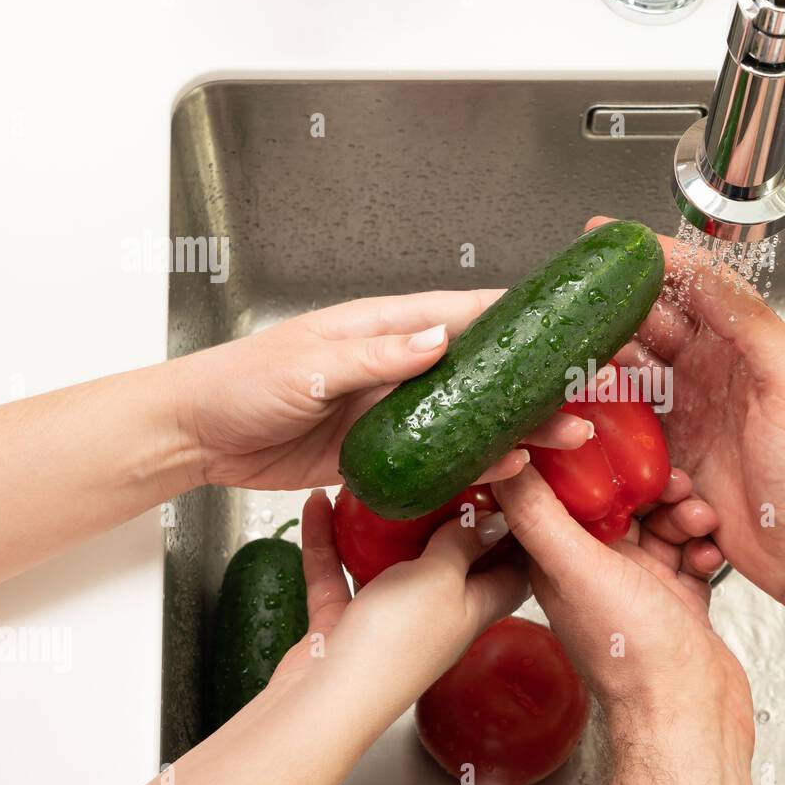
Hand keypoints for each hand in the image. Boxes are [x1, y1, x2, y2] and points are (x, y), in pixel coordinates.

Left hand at [169, 292, 593, 490]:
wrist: (199, 436)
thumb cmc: (240, 383)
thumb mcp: (308, 364)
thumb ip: (375, 357)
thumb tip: (436, 340)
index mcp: (384, 327)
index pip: (465, 314)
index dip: (520, 319)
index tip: (567, 327)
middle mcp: (399, 366)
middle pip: (484, 371)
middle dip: (535, 383)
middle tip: (584, 395)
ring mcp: (397, 412)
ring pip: (473, 417)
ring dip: (518, 428)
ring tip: (565, 438)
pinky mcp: (388, 452)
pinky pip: (443, 458)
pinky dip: (477, 465)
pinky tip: (510, 471)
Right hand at [270, 488, 526, 706]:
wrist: (326, 701)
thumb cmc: (395, 645)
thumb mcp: (442, 578)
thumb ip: (462, 545)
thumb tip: (493, 520)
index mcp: (474, 608)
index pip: (510, 571)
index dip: (516, 535)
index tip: (510, 492)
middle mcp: (434, 615)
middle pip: (449, 563)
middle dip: (445, 520)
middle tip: (439, 475)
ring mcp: (387, 620)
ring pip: (387, 564)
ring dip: (380, 527)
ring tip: (377, 484)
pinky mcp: (342, 624)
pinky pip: (337, 573)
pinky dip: (328, 541)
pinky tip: (319, 504)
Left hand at [493, 464, 756, 784]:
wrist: (690, 712)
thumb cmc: (632, 655)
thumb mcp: (576, 569)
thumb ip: (538, 515)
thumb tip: (501, 463)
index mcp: (560, 563)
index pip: (565, 495)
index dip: (588, 466)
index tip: (613, 444)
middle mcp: (595, 572)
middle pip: (620, 504)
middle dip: (651, 486)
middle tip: (673, 484)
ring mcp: (639, 587)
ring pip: (660, 524)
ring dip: (683, 513)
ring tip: (698, 520)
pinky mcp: (677, 600)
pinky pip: (691, 553)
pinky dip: (704, 546)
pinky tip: (709, 552)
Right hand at [590, 217, 784, 608]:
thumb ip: (752, 327)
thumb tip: (710, 276)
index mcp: (748, 350)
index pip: (698, 288)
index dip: (657, 261)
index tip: (615, 243)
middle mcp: (716, 377)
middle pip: (654, 329)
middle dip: (616, 312)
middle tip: (577, 306)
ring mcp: (692, 417)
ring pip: (635, 376)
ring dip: (605, 365)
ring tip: (573, 357)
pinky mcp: (673, 459)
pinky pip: (630, 429)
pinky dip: (608, 417)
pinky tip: (586, 410)